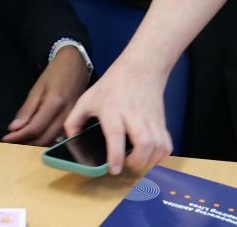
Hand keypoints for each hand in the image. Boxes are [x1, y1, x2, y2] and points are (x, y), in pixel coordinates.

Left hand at [2, 47, 90, 144]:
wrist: (76, 65)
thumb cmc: (56, 73)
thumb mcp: (38, 87)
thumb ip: (27, 109)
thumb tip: (14, 128)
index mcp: (55, 103)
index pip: (34, 129)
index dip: (18, 137)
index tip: (5, 138)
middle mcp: (66, 115)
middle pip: (43, 139)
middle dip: (25, 143)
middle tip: (11, 140)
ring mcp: (72, 120)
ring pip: (51, 140)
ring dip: (34, 143)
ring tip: (21, 138)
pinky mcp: (75, 122)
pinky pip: (58, 137)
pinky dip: (45, 139)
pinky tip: (35, 135)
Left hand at [63, 57, 171, 174]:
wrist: (141, 67)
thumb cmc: (113, 85)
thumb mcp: (88, 98)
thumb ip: (74, 120)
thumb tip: (70, 141)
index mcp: (112, 110)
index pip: (116, 134)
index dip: (116, 155)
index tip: (114, 169)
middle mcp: (133, 115)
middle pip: (144, 142)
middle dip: (137, 162)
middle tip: (127, 165)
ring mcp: (150, 119)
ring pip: (158, 146)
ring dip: (149, 161)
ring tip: (137, 162)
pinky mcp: (161, 122)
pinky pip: (167, 145)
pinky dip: (161, 156)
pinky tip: (149, 156)